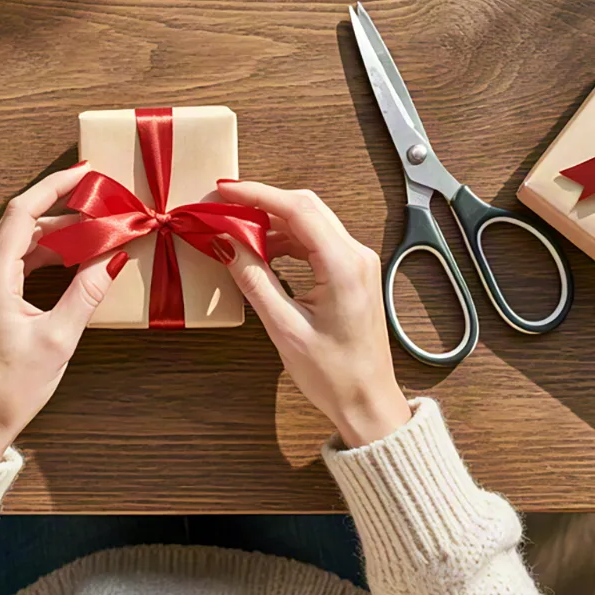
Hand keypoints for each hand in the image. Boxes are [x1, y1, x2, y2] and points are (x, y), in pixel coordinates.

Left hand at [0, 164, 125, 460]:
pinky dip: (44, 254)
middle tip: (101, 204)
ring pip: (19, 242)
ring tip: (95, 231)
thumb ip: (87, 292)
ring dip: (56, 234)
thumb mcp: (58, 340)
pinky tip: (72, 259)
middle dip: (62, 209)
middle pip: (21, 223)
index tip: (84, 172)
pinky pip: (15, 261)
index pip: (22, 212)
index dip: (53, 186)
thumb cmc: (9, 389)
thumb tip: (115, 257)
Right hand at [215, 181, 410, 448]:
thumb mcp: (285, 329)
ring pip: (309, 222)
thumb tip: (228, 245)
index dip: (258, 194)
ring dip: (272, 222)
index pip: (297, 209)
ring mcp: (357, 262)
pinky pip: (315, 241)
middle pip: (305, 207)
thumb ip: (255, 281)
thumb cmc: (335, 376)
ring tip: (237, 232)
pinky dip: (286, 240)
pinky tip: (262, 252)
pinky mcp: (351, 272)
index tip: (226, 190)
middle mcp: (356, 255)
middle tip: (225, 205)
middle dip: (262, 202)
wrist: (369, 404)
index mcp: (344, 265)